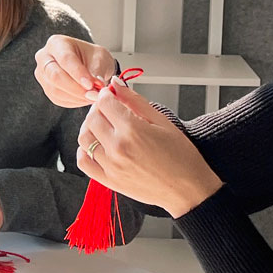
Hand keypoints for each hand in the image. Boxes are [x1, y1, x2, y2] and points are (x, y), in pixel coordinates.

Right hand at [35, 35, 117, 107]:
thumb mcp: (100, 58)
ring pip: (55, 90)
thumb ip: (97, 71)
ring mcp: (42, 74)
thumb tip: (96, 86)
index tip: (91, 85)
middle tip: (93, 95)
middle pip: (55, 75)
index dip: (78, 73)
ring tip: (93, 97)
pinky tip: (85, 99)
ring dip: (76, 97)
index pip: (65, 59)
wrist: (88, 64)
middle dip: (76, 88)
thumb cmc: (93, 57)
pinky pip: (57, 99)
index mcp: (57, 43)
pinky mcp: (46, 88)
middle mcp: (44, 57)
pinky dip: (73, 102)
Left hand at [77, 79, 222, 217]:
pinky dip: (84, 150)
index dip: (107, 94)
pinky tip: (97, 145)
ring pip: (84, 138)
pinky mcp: (109, 181)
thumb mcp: (162, 121)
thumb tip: (116, 83)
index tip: (112, 95)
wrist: (188, 189)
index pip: (105, 102)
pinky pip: (84, 161)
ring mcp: (111, 166)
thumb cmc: (181, 156)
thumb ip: (136, 100)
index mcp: (133, 130)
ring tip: (103, 126)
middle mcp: (118, 147)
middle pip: (92, 118)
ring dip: (90, 127)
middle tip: (109, 110)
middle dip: (98, 109)